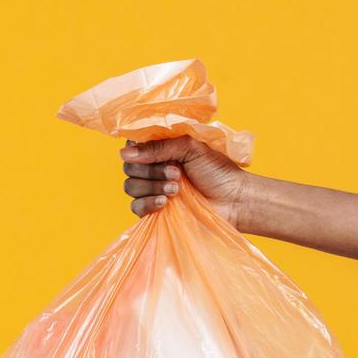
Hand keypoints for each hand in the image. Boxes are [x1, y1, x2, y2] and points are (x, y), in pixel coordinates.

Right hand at [120, 136, 248, 226]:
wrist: (233, 200)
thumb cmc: (217, 171)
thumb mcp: (190, 148)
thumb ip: (158, 147)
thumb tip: (124, 153)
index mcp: (161, 150)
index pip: (133, 146)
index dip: (136, 150)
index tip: (149, 153)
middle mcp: (153, 169)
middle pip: (129, 167)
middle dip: (150, 170)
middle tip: (176, 173)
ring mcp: (152, 191)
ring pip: (131, 186)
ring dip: (153, 186)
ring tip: (177, 189)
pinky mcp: (154, 212)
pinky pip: (135, 207)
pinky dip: (148, 203)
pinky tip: (165, 203)